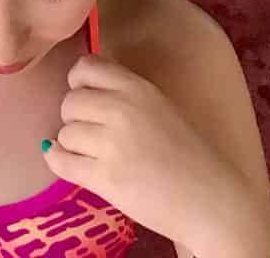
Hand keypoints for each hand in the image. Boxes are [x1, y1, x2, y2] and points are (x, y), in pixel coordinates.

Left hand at [45, 56, 269, 257]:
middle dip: (75, 118)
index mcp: (137, 88)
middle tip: (92, 134)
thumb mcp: (159, 107)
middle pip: (69, 101)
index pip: (84, 67)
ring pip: (65, 133)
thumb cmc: (188, 155)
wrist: (210, 201)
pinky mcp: (106, 178)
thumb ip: (124, 95)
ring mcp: (112, 144)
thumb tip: (80, 91)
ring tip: (93, 155)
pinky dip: (58, 161)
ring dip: (73, 144)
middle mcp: (121, 109)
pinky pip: (61, 162)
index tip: (85, 97)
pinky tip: (67, 162)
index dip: (78, 83)